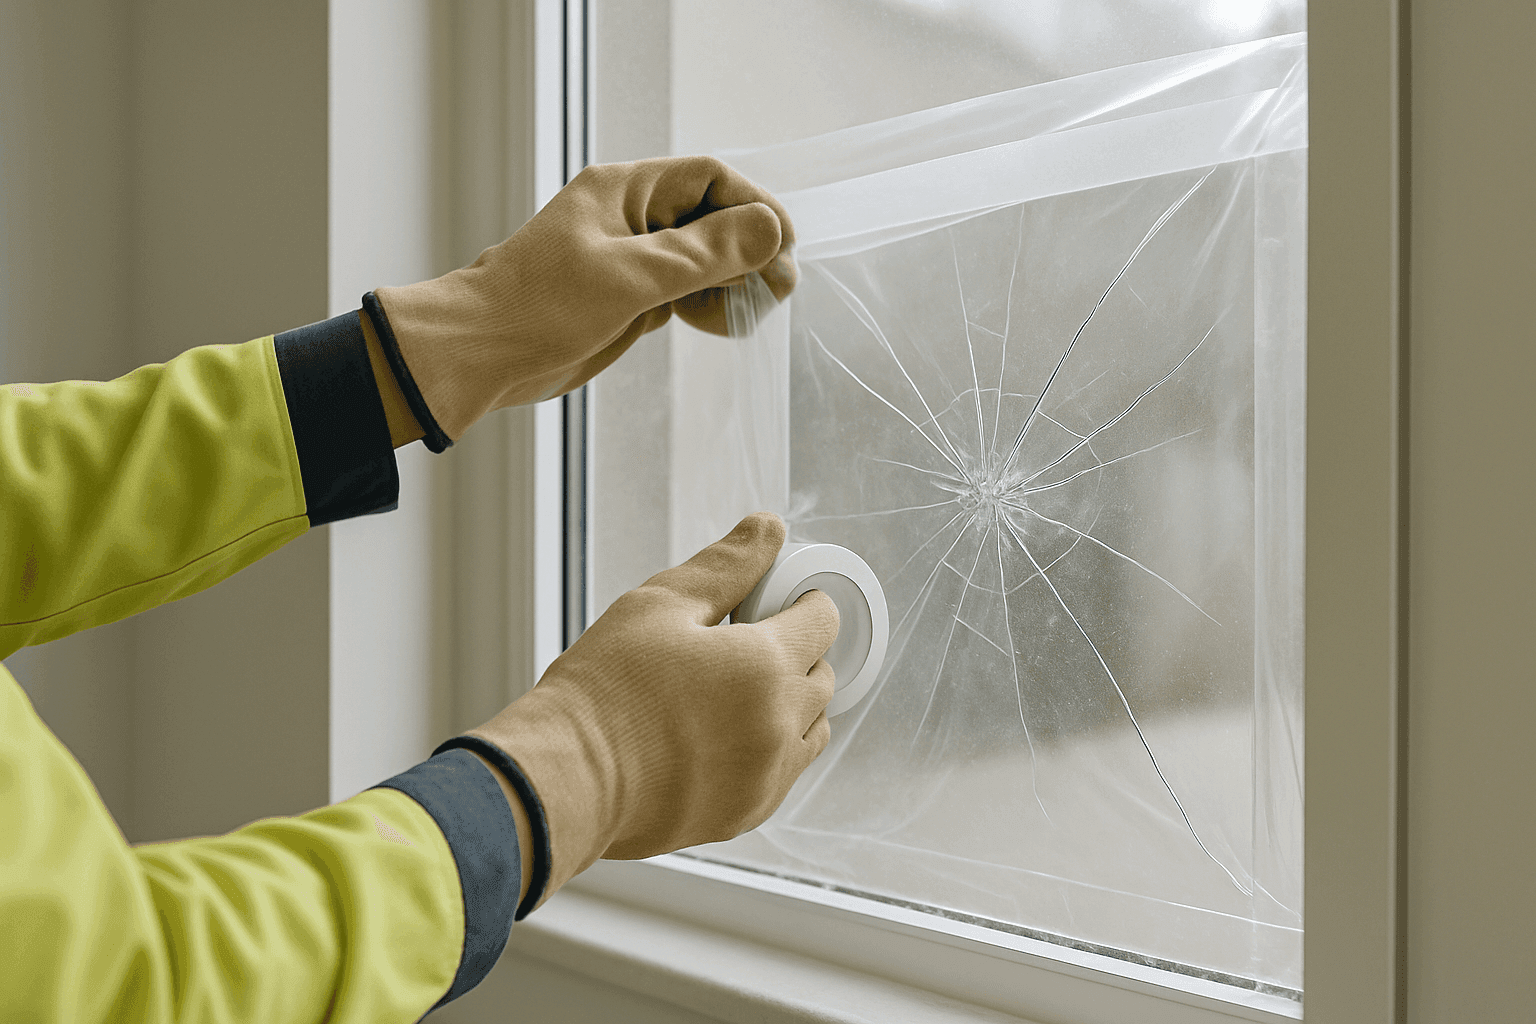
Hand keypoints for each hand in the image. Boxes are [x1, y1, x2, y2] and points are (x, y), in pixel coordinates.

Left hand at [375, 156, 796, 441]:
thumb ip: (703, 253)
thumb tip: (768, 230)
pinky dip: (712, 307)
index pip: (709, 180)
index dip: (754, 208)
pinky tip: (721, 325)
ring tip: (750, 313)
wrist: (480, 356)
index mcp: (625, 191)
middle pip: (713, 219)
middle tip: (777, 289)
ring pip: (705, 260)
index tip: (783, 246)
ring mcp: (631, 260)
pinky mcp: (630, 298)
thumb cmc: (538, 307)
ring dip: (735, 283)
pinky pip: (688, 292)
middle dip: (750, 251)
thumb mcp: (630, 277)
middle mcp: (631, 218)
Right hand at [467, 512, 836, 902]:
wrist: (566, 779)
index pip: (824, 620)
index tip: (777, 603)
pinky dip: (770, 750)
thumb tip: (770, 528)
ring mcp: (767, 777)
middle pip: (823, 675)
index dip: (802, 602)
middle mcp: (781, 725)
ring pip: (812, 729)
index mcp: (767, 665)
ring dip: (791, 704)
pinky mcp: (745, 814)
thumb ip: (728, 565)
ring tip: (736, 693)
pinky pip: (783, 773)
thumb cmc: (605, 689)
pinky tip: (722, 737)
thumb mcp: (661, 604)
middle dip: (797, 652)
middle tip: (744, 645)